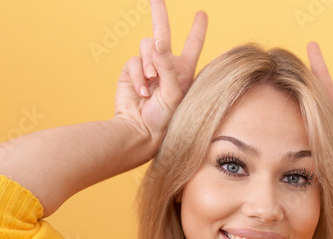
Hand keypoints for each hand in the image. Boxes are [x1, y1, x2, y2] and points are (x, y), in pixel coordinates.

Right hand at [114, 0, 207, 152]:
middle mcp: (165, 66)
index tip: (202, 14)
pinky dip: (138, 75)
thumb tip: (158, 42)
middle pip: (163, 32)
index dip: (197, 29)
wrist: (141, 131)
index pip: (192, 45)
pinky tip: (143, 92)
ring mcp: (147, 68)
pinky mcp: (131, 72)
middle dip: (159, 13)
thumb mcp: (174, 93)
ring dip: (149, 62)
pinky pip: (134, 61)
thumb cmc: (165, 119)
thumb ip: (168, 66)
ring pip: (147, 46)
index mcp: (183, 71)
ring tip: (152, 83)